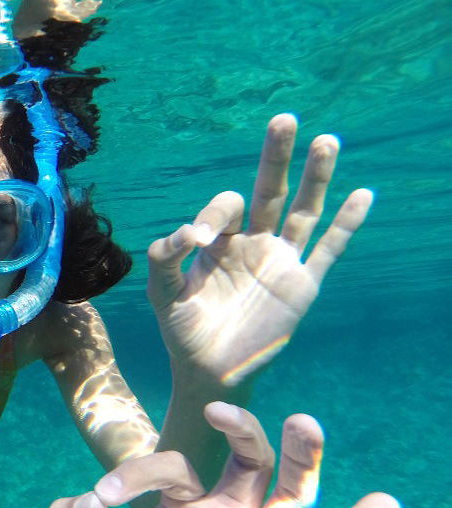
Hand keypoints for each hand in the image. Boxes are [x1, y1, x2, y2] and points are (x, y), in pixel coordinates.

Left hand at [48, 403, 399, 507]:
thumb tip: (82, 500)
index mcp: (184, 507)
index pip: (174, 468)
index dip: (138, 473)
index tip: (102, 496)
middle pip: (253, 461)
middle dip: (243, 430)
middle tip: (219, 409)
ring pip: (294, 497)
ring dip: (304, 459)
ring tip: (304, 422)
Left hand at [147, 113, 372, 385]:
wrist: (208, 371)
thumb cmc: (182, 331)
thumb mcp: (162, 293)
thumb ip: (164, 258)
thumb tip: (188, 232)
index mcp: (220, 242)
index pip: (226, 207)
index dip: (215, 214)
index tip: (200, 238)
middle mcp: (253, 244)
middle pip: (270, 190)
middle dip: (276, 157)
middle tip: (283, 119)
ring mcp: (281, 262)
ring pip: (303, 211)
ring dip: (316, 178)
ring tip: (326, 141)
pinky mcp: (302, 286)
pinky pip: (329, 250)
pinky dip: (347, 225)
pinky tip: (363, 194)